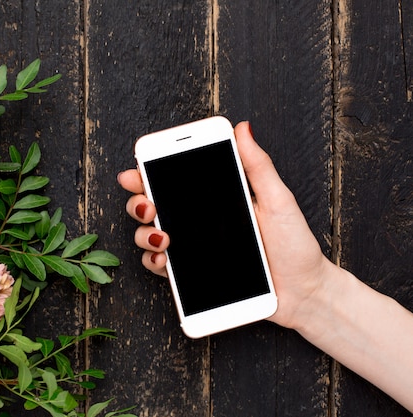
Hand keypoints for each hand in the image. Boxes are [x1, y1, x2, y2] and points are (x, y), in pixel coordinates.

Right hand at [117, 121, 333, 329]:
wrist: (304, 292)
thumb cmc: (295, 245)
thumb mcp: (278, 200)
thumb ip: (258, 166)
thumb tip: (243, 128)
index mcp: (215, 198)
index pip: (175, 180)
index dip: (148, 173)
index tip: (137, 171)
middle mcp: (198, 221)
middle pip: (152, 206)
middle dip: (139, 203)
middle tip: (148, 206)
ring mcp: (193, 248)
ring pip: (149, 236)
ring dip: (144, 234)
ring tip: (161, 236)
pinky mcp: (193, 275)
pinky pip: (161, 268)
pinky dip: (154, 263)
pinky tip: (164, 260)